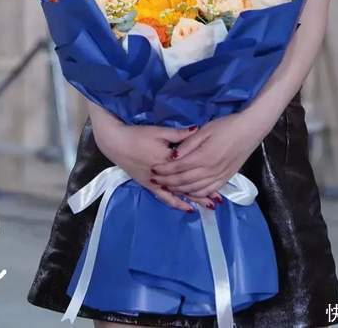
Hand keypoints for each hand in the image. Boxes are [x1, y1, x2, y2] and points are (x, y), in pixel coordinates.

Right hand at [89, 104, 216, 211]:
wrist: (116, 143)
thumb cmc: (138, 135)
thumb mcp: (160, 131)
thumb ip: (180, 134)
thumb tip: (198, 129)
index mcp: (168, 160)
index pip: (191, 168)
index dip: (205, 173)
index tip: (220, 177)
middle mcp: (164, 175)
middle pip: (187, 185)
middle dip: (204, 192)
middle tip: (218, 199)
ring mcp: (156, 182)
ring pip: (179, 193)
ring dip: (194, 199)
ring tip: (208, 206)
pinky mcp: (149, 185)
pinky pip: (165, 197)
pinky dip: (177, 203)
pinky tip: (187, 208)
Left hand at [149, 111, 264, 201]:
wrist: (250, 130)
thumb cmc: (226, 126)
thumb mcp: (205, 130)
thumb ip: (188, 144)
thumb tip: (173, 156)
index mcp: (203, 156)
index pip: (178, 167)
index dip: (165, 170)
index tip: (154, 169)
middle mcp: (210, 170)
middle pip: (184, 180)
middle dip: (168, 182)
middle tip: (155, 180)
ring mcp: (219, 176)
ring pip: (195, 188)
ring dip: (180, 190)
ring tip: (167, 187)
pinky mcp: (226, 178)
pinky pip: (209, 190)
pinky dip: (197, 194)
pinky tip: (189, 193)